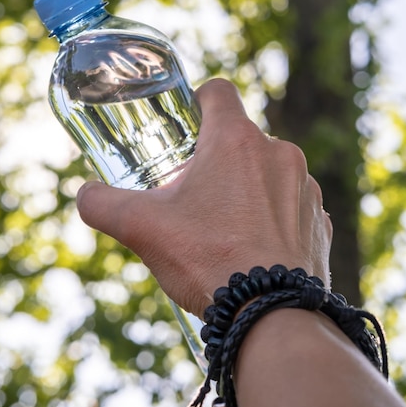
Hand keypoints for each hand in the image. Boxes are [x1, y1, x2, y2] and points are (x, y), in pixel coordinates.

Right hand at [76, 78, 331, 317]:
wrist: (271, 315)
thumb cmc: (209, 260)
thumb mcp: (143, 229)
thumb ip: (103, 204)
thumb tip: (85, 195)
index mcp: (236, 140)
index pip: (219, 91)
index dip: (199, 100)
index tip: (188, 123)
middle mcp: (279, 152)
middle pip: (241, 138)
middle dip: (217, 159)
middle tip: (196, 194)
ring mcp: (305, 186)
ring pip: (268, 170)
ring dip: (248, 188)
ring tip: (227, 226)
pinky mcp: (319, 218)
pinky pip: (292, 203)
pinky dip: (274, 215)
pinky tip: (257, 245)